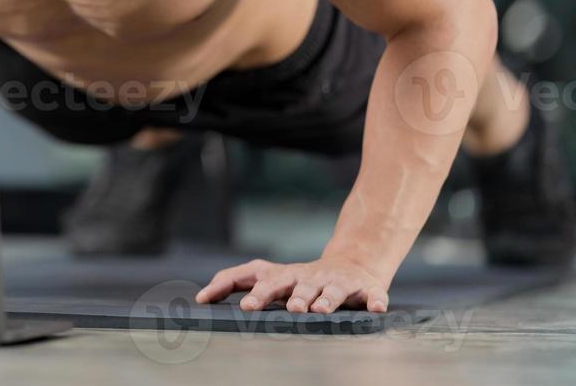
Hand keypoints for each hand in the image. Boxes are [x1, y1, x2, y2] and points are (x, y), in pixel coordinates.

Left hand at [194, 256, 389, 313]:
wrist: (352, 265)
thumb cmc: (301, 278)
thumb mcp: (272, 278)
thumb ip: (235, 283)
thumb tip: (199, 298)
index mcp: (284, 276)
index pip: (258, 278)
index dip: (242, 288)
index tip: (228, 303)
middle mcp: (307, 277)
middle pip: (290, 284)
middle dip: (280, 295)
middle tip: (275, 308)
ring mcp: (336, 282)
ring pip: (329, 290)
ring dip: (324, 299)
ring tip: (318, 310)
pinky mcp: (365, 289)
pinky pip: (372, 296)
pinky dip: (375, 301)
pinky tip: (376, 309)